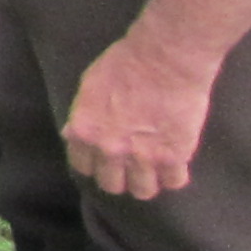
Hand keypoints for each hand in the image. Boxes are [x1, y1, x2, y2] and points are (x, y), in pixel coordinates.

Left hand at [67, 32, 213, 197]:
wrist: (164, 59)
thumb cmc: (124, 64)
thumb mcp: (88, 87)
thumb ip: (83, 117)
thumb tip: (76, 136)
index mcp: (84, 132)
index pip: (83, 167)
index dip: (94, 164)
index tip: (102, 160)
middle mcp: (109, 150)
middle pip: (111, 185)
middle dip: (119, 176)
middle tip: (128, 166)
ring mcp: (142, 156)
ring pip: (143, 191)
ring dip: (146, 181)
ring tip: (152, 169)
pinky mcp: (174, 157)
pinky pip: (174, 182)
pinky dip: (174, 175)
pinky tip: (173, 164)